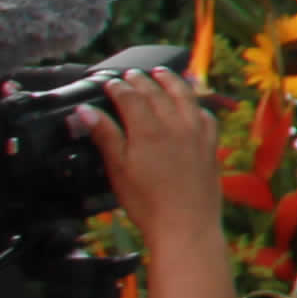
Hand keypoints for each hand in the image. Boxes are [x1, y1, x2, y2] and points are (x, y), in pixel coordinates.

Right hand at [79, 67, 227, 258]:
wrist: (185, 225)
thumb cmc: (147, 202)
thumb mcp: (117, 169)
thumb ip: (104, 136)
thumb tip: (85, 111)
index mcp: (148, 130)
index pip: (130, 97)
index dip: (118, 87)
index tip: (109, 83)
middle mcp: (175, 125)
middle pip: (157, 92)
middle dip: (141, 80)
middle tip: (130, 74)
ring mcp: (197, 133)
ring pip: (185, 96)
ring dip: (172, 81)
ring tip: (161, 73)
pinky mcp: (211, 144)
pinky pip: (205, 114)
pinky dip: (195, 103)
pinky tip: (191, 104)